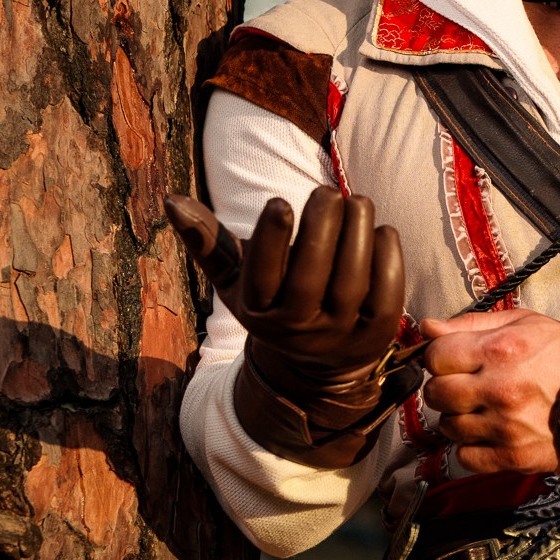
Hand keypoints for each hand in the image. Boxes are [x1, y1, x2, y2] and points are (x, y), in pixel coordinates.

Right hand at [165, 186, 405, 383]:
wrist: (318, 367)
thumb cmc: (275, 303)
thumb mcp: (237, 280)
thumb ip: (207, 241)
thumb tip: (171, 200)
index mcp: (258, 313)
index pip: (262, 275)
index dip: (270, 237)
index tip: (279, 201)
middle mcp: (298, 329)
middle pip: (310, 276)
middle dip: (321, 226)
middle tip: (327, 193)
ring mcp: (340, 334)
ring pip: (351, 282)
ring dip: (357, 234)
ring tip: (357, 203)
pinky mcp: (377, 335)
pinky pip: (387, 293)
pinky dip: (387, 257)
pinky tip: (381, 230)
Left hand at [422, 309, 559, 474]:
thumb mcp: (525, 323)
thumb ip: (473, 323)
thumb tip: (429, 328)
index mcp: (500, 350)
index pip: (436, 357)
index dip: (440, 357)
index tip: (453, 360)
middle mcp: (499, 389)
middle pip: (436, 393)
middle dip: (445, 387)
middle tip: (465, 385)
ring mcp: (505, 426)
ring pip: (448, 427)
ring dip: (459, 418)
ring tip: (482, 408)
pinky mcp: (513, 456)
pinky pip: (465, 457)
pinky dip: (471, 447)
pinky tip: (489, 433)